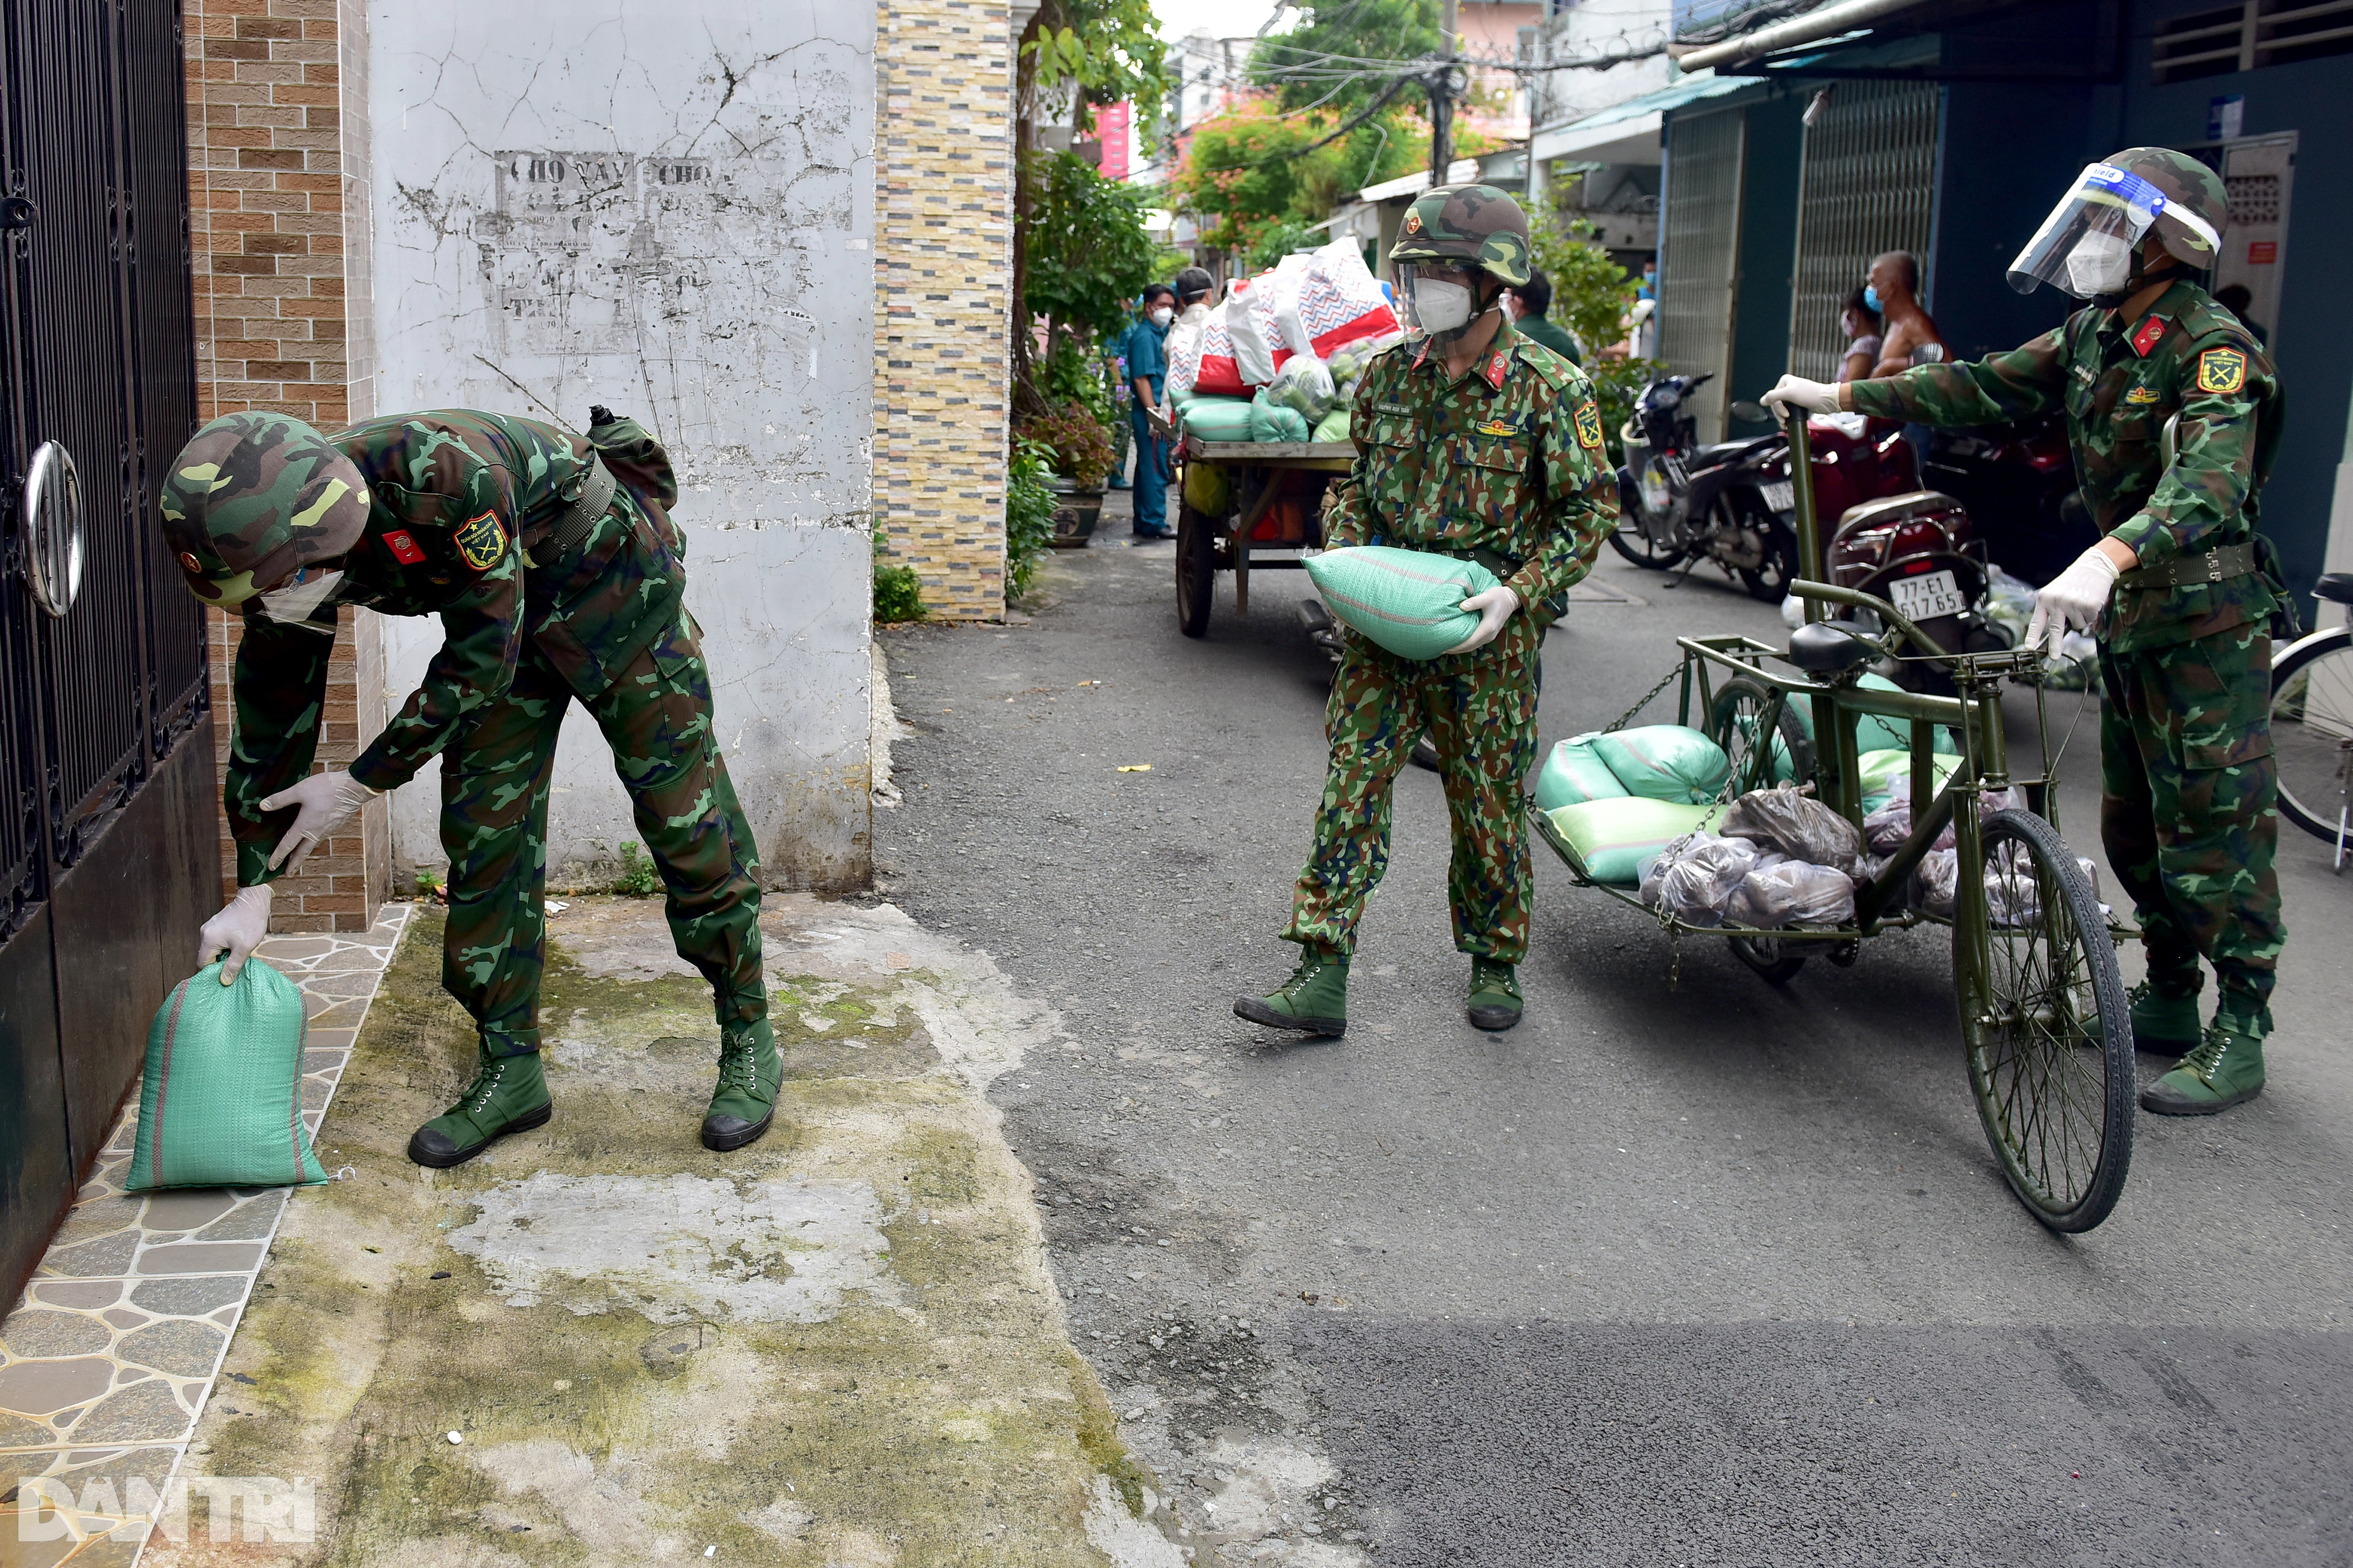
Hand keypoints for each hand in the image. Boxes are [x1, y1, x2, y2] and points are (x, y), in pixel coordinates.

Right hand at [197, 885, 271, 983]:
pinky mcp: (216, 925)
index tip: (227, 974)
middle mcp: (204, 933)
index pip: (202, 964)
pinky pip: (217, 941)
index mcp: (208, 940)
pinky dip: (225, 946)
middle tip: (235, 965)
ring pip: (213, 949)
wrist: (255, 900)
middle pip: (207, 956)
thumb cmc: (251, 923)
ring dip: (224, 954)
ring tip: (238, 953)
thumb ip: (233, 965)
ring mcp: (209, 928)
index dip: (214, 972)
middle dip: (220, 963)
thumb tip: (224, 981)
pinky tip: (238, 945)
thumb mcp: (244, 948)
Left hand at [259, 770, 378, 871]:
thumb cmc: (328, 788)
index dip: (278, 857)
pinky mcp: (336, 825)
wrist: (356, 788)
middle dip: (293, 864)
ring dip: (303, 854)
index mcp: (305, 826)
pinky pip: (322, 838)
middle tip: (287, 874)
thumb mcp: (300, 790)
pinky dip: (314, 843)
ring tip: (298, 858)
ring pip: (313, 846)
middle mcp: (316, 832)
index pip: (287, 845)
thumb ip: (281, 799)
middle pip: (303, 853)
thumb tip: (262, 805)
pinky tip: (314, 837)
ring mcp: (328, 830)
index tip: (270, 867)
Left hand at [1445, 586, 1519, 655]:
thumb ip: (1474, 602)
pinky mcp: (1489, 634)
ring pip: (1473, 646)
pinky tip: (1458, 642)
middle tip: (1442, 648)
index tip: (1446, 646)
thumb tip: (1461, 606)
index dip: (1457, 645)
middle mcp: (1489, 635)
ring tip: (1448, 647)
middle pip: (1470, 647)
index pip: (1470, 641)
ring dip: (1461, 648)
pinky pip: (1476, 643)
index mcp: (1488, 627)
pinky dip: (1467, 645)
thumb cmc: (1498, 597)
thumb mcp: (1487, 596)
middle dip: (1456, 649)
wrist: (1510, 600)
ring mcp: (1490, 636)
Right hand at [1761, 375, 1843, 418]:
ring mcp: (1793, 396)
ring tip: (1785, 423)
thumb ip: (1773, 396)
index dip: (1777, 407)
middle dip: (1779, 414)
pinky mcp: (1797, 403)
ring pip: (1781, 409)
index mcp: (1785, 381)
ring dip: (1782, 418)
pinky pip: (1787, 411)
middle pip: (1776, 403)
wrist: (1826, 401)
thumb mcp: (1789, 393)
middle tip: (1785, 419)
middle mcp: (1788, 387)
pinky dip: (1786, 418)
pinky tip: (1787, 422)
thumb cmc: (1811, 394)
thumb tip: (1762, 401)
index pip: (1773, 396)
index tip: (1784, 414)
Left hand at [2025, 543, 2123, 655]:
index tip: (2030, 649)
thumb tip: (2057, 634)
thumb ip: (2053, 610)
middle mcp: (2056, 601)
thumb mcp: (2056, 592)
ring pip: (2077, 625)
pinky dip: (2091, 614)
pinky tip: (2090, 600)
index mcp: (2044, 599)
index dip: (2033, 637)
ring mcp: (2072, 603)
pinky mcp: (2088, 604)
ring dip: (2081, 618)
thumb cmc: (2073, 582)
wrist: (2093, 566)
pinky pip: (2089, 620)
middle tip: (2054, 657)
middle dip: (2055, 646)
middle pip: (2055, 629)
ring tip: (2081, 602)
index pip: (2037, 622)